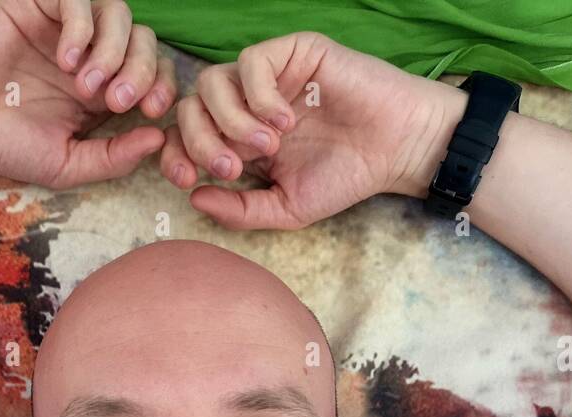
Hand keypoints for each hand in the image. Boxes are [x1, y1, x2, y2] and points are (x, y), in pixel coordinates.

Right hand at [0, 0, 175, 187]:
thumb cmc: (5, 145)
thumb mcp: (68, 165)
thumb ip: (115, 157)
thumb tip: (160, 138)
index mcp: (103, 90)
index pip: (153, 71)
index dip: (161, 86)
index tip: (148, 112)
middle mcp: (89, 54)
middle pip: (143, 39)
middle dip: (142, 70)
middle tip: (117, 101)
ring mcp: (64, 27)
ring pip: (117, 13)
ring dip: (113, 49)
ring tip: (86, 85)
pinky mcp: (36, 5)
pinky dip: (81, 26)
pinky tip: (65, 59)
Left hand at [159, 32, 465, 229]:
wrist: (397, 149)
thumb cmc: (345, 177)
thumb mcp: (285, 208)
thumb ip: (240, 209)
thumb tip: (193, 197)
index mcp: (239, 139)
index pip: (186, 136)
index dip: (175, 155)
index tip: (187, 179)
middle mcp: (247, 104)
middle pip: (190, 108)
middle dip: (199, 142)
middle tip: (231, 169)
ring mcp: (268, 76)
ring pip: (212, 82)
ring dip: (229, 121)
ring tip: (267, 146)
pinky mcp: (293, 52)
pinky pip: (251, 61)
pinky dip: (258, 95)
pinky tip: (285, 121)